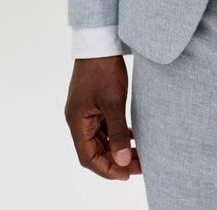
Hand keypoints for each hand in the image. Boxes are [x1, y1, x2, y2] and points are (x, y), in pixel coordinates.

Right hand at [64, 55, 140, 180]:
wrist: (99, 41)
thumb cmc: (103, 69)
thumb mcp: (113, 102)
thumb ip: (117, 133)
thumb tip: (123, 160)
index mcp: (77, 121)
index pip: (89, 157)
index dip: (107, 170)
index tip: (127, 175)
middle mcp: (78, 119)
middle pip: (94, 150)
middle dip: (116, 160)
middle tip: (139, 165)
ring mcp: (85, 111)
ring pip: (100, 139)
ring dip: (117, 148)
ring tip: (139, 154)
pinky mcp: (93, 103)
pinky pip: (103, 126)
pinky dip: (116, 134)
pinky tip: (133, 136)